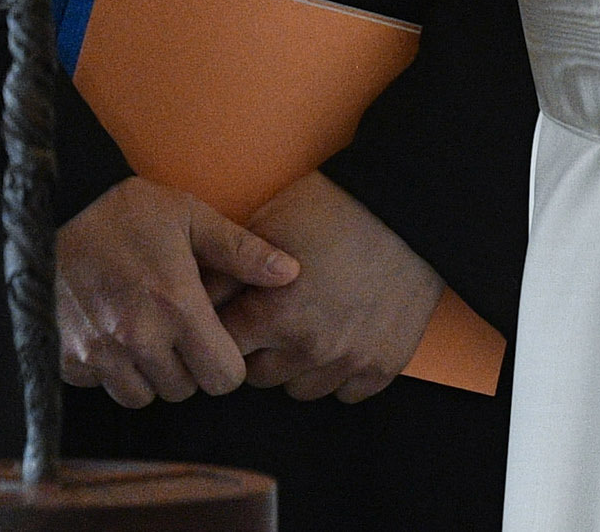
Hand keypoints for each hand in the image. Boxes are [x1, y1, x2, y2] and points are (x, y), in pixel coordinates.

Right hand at [56, 177, 300, 406]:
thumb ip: (242, 250)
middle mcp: (139, 338)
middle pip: (185, 390)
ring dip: (150, 373)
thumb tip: (291, 273)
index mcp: (177, 306)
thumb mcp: (189, 216)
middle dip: (188, 366)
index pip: (223, 378)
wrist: (52, 207)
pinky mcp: (68, 358)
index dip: (226, 361)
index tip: (215, 336)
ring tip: (146, 330)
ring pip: (143, 396)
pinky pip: (103, 385)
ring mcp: (100, 352)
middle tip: (178, 328)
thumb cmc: (127, 211)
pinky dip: (112, 369)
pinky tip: (112, 331)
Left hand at [221, 172, 446, 402]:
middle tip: (271, 318)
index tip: (233, 315)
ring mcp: (350, 361)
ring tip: (308, 326)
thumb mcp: (264, 228)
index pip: (222, 349)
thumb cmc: (331, 208)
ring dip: (297, 365)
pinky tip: (341, 337)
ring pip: (301, 390)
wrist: (406, 206)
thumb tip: (193, 302)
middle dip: (257, 350)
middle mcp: (310, 348)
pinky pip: (346, 394)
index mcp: (274, 314)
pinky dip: (339, 373)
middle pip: (258, 377)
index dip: (222, 329)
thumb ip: (225, 273)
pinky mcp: (384, 366)